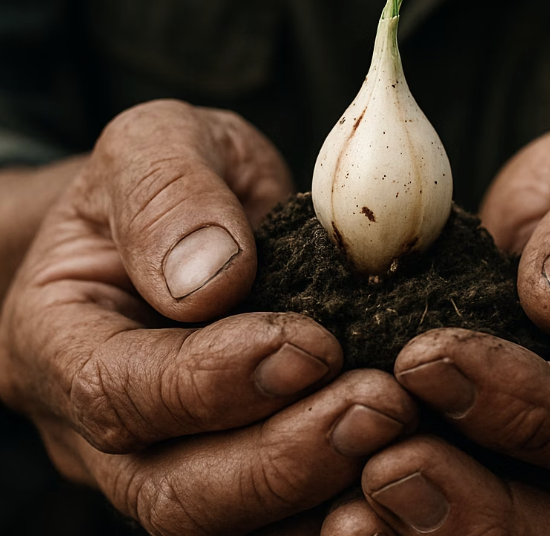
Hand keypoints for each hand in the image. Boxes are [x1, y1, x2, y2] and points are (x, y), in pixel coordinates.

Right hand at [0, 99, 416, 534]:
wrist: (171, 213)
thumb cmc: (160, 176)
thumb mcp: (154, 142)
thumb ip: (169, 193)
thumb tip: (211, 277)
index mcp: (59, 338)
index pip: (118, 391)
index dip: (213, 379)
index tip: (309, 343)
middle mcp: (99, 426)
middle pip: (172, 489)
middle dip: (280, 458)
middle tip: (378, 405)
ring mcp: (164, 457)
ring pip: (227, 522)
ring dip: (318, 487)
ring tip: (398, 424)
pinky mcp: (230, 467)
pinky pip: (277, 514)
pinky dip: (335, 497)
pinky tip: (400, 454)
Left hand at [321, 109, 549, 533]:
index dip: (525, 406)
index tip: (427, 358)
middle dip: (476, 507)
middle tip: (381, 471)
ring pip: (522, 534)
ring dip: (433, 530)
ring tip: (347, 514)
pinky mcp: (518, 457)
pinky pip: (470, 504)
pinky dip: (406, 515)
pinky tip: (341, 506)